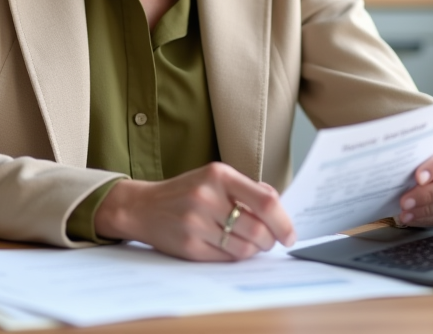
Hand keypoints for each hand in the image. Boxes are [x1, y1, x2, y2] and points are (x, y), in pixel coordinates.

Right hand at [94, 162, 296, 260]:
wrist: (142, 207)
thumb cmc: (185, 192)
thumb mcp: (214, 177)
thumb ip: (246, 188)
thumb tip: (278, 206)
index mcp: (219, 175)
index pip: (266, 202)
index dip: (284, 222)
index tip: (290, 234)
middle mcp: (207, 197)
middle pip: (258, 229)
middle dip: (270, 240)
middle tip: (270, 242)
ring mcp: (196, 223)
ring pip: (244, 248)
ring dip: (254, 250)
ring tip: (251, 244)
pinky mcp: (189, 246)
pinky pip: (226, 258)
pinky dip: (235, 256)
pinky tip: (230, 247)